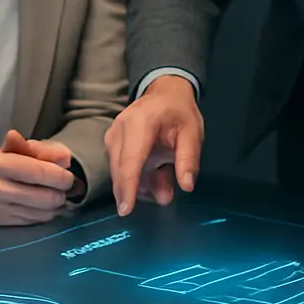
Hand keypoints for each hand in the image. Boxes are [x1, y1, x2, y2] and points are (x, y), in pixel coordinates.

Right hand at [0, 131, 77, 225]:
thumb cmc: (2, 166)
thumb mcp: (17, 149)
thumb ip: (42, 149)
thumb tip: (65, 157)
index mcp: (1, 164)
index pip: (41, 172)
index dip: (61, 175)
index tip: (68, 174)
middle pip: (48, 197)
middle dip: (63, 192)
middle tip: (65, 186)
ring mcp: (1, 209)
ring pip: (46, 212)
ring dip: (58, 204)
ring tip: (56, 194)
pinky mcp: (6, 224)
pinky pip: (39, 221)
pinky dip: (49, 213)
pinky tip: (46, 205)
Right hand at [104, 76, 203, 215]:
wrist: (164, 94)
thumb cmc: (178, 113)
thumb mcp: (192, 132)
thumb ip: (189, 159)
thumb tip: (186, 186)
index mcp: (140, 123)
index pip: (131, 160)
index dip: (128, 187)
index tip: (126, 210)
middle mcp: (120, 130)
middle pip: (121, 170)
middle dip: (139, 191)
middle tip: (166, 197)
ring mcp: (112, 137)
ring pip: (120, 172)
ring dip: (142, 184)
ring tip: (165, 177)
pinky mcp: (111, 144)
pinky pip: (120, 168)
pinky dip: (137, 178)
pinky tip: (156, 174)